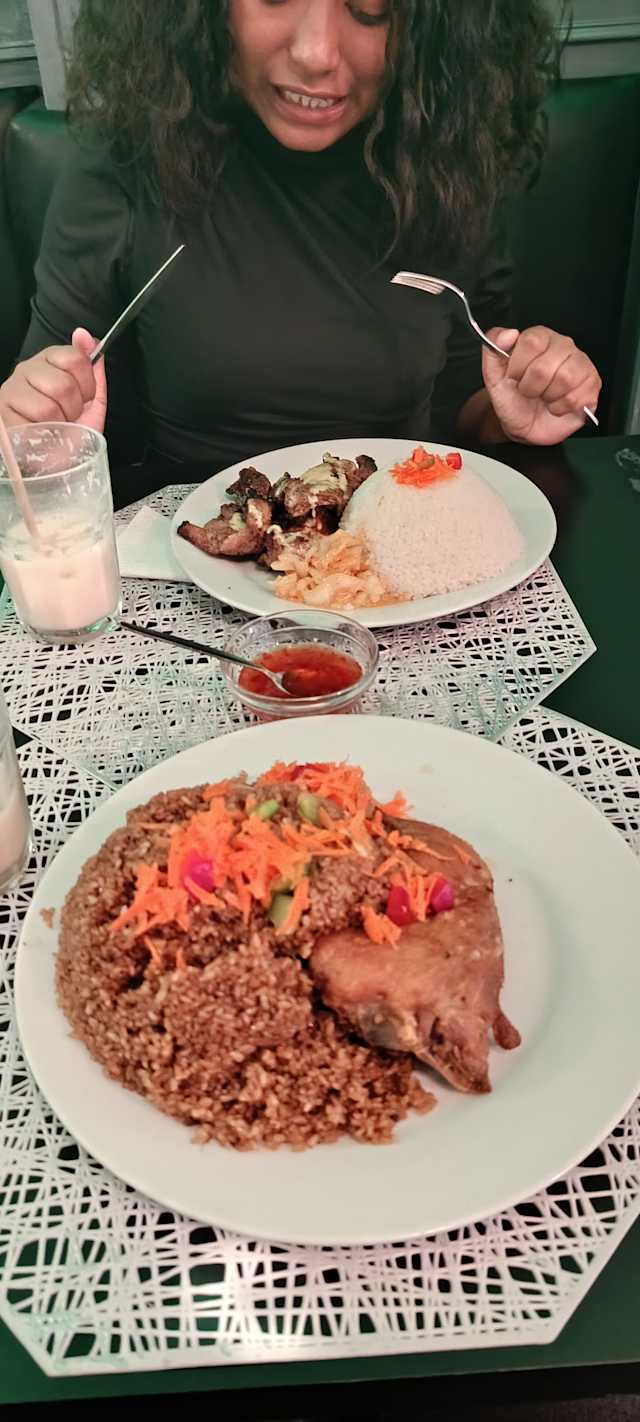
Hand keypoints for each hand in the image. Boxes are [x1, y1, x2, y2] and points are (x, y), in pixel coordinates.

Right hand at [0, 328, 106, 432]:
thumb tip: (85, 335)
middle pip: (63, 385)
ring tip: (54, 427)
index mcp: (50, 360)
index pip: (76, 359)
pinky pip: (31, 426)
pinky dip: (43, 436)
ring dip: (58, 425)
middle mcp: (28, 368)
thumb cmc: (71, 430)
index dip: (87, 386)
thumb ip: (93, 368)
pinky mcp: (2, 412)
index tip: (84, 399)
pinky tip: (40, 434)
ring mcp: (11, 389)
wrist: (55, 459)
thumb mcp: (91, 400)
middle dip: (73, 409)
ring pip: (47, 407)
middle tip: (68, 417)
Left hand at [481, 326, 601, 444]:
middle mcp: (563, 346)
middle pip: (545, 366)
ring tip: (544, 397)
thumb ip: (492, 350)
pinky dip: (560, 408)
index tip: (514, 376)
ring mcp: (581, 364)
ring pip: (565, 380)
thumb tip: (509, 333)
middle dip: (531, 387)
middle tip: (529, 391)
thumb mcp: (494, 376)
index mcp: (540, 338)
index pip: (532, 341)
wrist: (525, 424)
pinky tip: (557, 404)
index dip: (519, 366)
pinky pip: (576, 397)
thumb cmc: (513, 398)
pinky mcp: (592, 384)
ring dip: (547, 397)